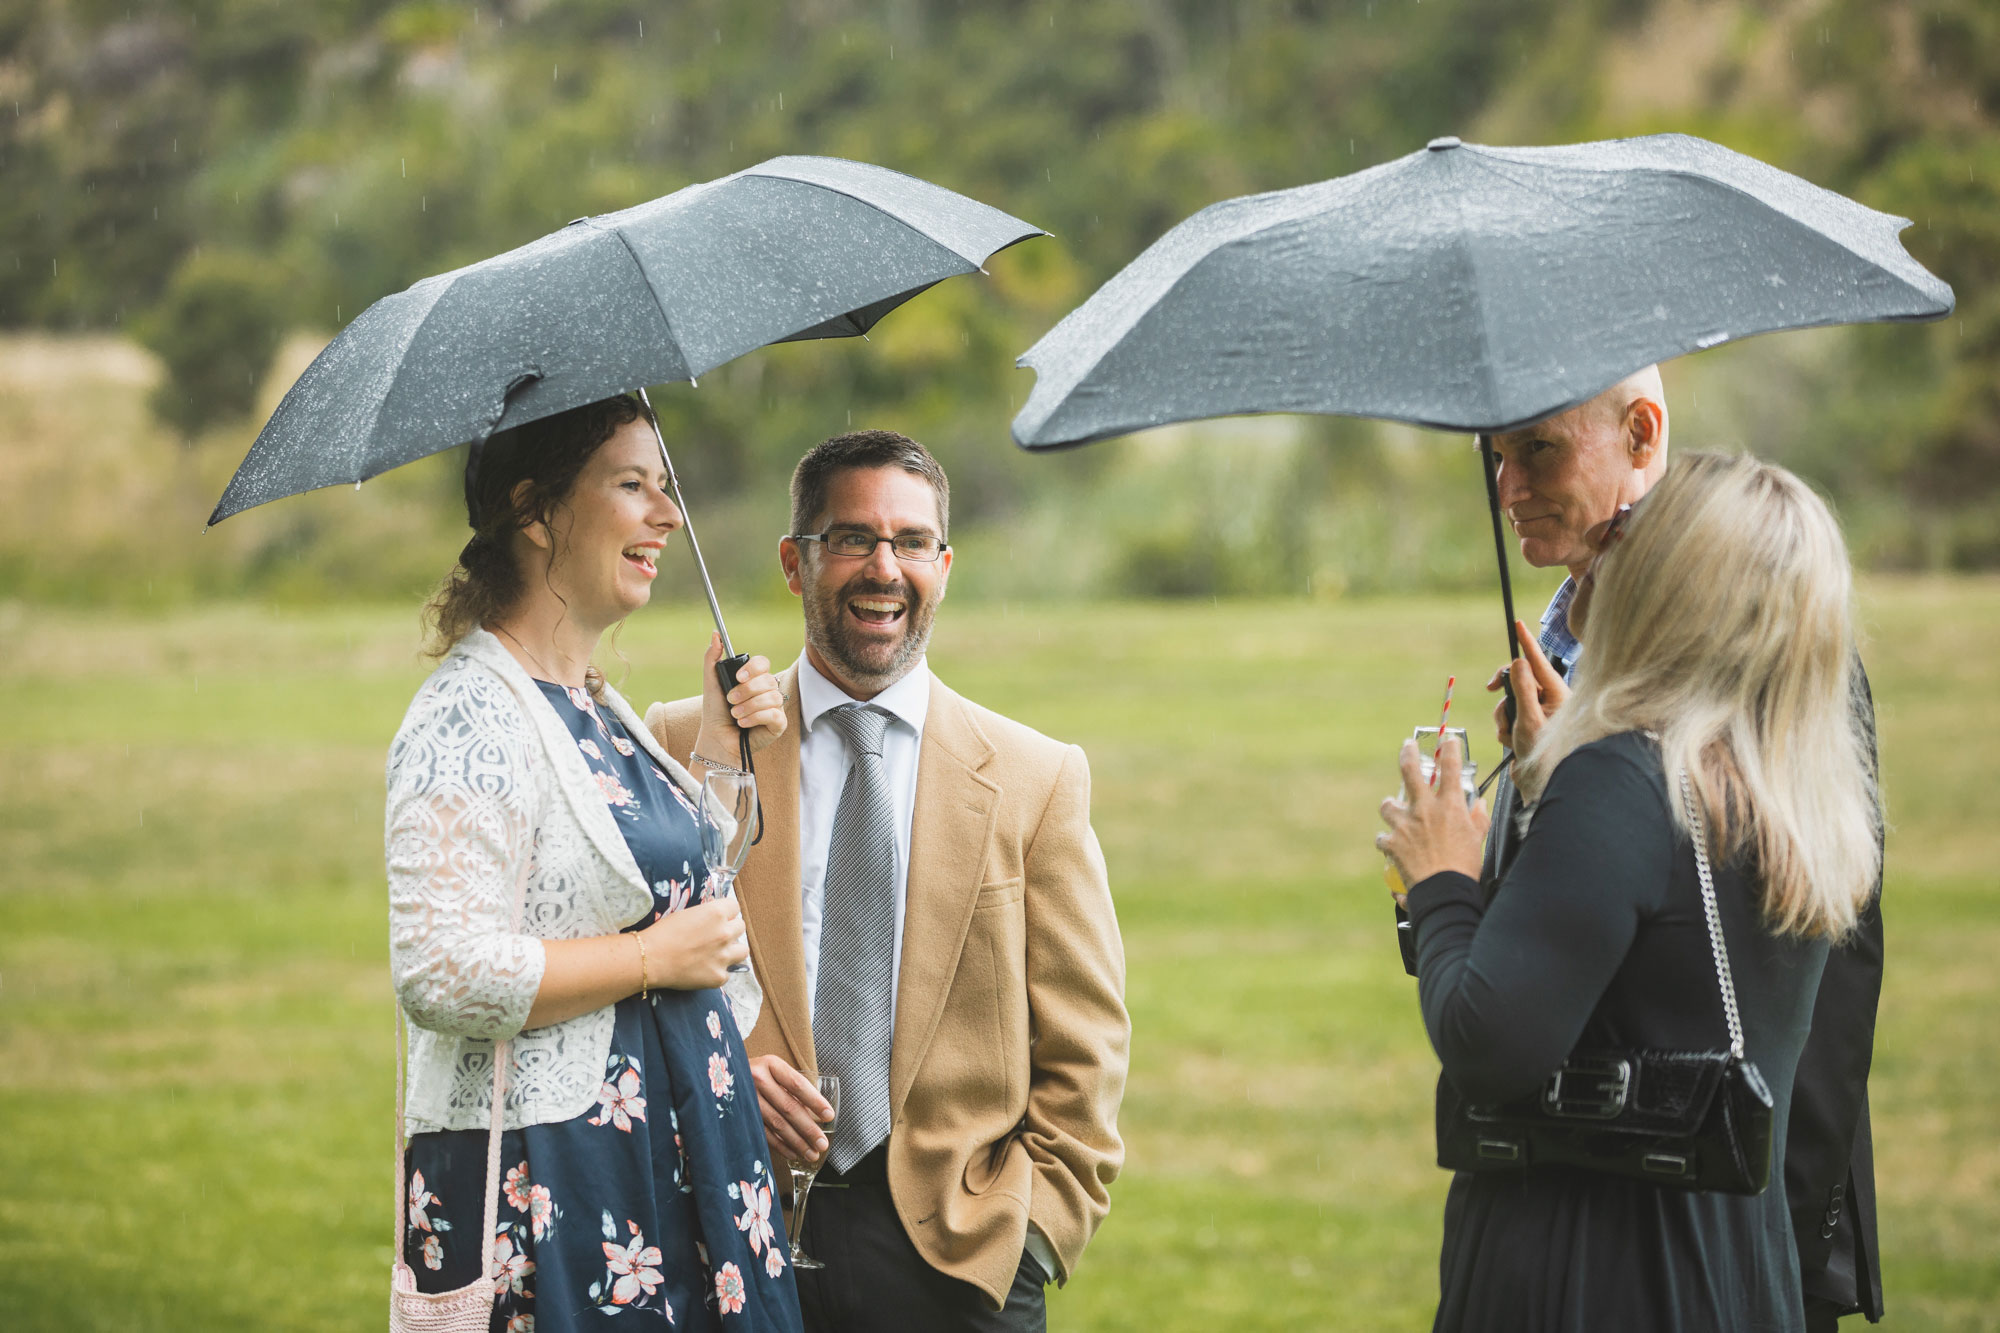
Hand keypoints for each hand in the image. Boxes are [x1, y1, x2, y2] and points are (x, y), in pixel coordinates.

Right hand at [639, 897, 747, 989]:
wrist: (650, 959)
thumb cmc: (662, 933)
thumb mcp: (686, 913)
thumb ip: (706, 914)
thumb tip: (716, 917)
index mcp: (716, 913)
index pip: (735, 907)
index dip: (726, 912)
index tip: (718, 918)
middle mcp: (725, 933)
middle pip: (741, 927)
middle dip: (730, 930)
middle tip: (715, 936)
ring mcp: (724, 957)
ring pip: (743, 950)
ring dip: (732, 950)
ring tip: (717, 953)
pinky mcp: (719, 976)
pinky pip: (727, 972)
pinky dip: (718, 971)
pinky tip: (703, 970)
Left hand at [695, 635, 786, 762]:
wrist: (717, 738)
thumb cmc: (716, 712)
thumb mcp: (711, 682)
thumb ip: (712, 658)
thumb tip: (715, 634)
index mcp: (755, 679)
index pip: (763, 663)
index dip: (753, 668)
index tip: (738, 678)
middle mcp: (767, 691)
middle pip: (768, 680)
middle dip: (746, 691)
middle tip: (731, 701)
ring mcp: (775, 707)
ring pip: (771, 698)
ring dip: (748, 707)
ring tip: (735, 715)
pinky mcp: (779, 724)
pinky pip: (774, 714)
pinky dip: (756, 718)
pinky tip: (744, 724)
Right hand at [750, 1055, 833, 1165]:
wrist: (722, 1075)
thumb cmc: (758, 1074)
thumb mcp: (774, 1070)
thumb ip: (791, 1087)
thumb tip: (816, 1114)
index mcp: (771, 1064)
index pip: (797, 1084)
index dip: (815, 1101)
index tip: (829, 1115)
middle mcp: (757, 1079)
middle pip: (788, 1107)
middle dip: (808, 1128)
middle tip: (822, 1143)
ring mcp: (746, 1098)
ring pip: (777, 1123)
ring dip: (796, 1141)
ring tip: (811, 1153)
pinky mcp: (739, 1115)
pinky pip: (764, 1133)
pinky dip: (780, 1145)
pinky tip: (793, 1153)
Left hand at [1376, 736, 1489, 887]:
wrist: (1444, 889)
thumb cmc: (1465, 866)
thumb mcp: (1478, 838)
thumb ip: (1478, 818)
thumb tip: (1478, 804)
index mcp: (1450, 805)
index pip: (1450, 767)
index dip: (1450, 748)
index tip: (1447, 740)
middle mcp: (1425, 809)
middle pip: (1409, 770)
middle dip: (1407, 753)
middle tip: (1407, 745)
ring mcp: (1406, 824)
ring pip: (1388, 804)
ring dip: (1391, 806)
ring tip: (1393, 808)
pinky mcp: (1392, 842)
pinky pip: (1383, 837)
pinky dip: (1387, 840)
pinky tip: (1392, 845)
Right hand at [1486, 619, 1567, 752]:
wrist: (1544, 783)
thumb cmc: (1546, 753)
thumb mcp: (1530, 718)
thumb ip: (1522, 688)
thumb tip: (1518, 663)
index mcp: (1556, 694)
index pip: (1538, 662)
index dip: (1526, 642)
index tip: (1517, 625)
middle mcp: (1549, 701)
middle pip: (1519, 680)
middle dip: (1504, 692)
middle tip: (1490, 688)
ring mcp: (1539, 714)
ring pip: (1509, 702)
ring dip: (1503, 717)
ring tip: (1512, 734)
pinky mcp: (1529, 727)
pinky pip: (1508, 718)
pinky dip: (1505, 729)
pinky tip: (1513, 743)